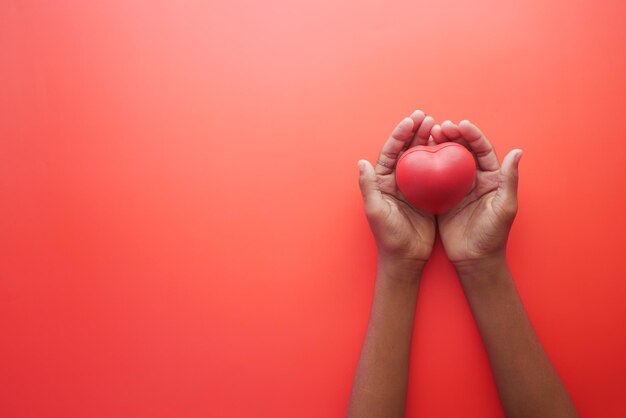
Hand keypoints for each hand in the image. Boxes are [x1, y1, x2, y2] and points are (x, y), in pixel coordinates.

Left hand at [358, 110, 436, 270]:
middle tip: (428, 117)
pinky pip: (437, 172)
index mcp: (383, 181)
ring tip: (440, 126)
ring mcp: (414, 187)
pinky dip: (443, 159)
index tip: (411, 120)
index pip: (390, 151)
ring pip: (422, 157)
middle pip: (407, 150)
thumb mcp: (376, 211)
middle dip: (416, 132)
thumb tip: (362, 162)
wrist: (407, 258)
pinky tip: (453, 148)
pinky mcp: (429, 195)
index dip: (400, 134)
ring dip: (430, 141)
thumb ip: (368, 186)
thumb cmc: (389, 237)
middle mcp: (398, 180)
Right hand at [432, 120, 522, 268]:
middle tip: (440, 127)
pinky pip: (433, 177)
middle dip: (452, 135)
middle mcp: (473, 179)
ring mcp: (456, 188)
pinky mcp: (442, 198)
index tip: (461, 124)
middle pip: (462, 150)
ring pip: (446, 160)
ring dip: (438, 146)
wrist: (474, 260)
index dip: (473, 135)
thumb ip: (509, 180)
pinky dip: (426, 165)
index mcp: (491, 178)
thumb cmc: (493, 236)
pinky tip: (417, 155)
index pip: (482, 150)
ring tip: (428, 135)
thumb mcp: (504, 207)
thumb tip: (517, 151)